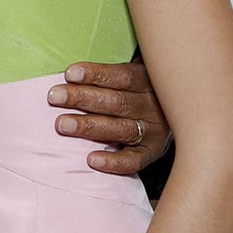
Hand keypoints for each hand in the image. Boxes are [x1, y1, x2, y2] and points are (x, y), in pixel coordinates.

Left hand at [48, 60, 171, 174]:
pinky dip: (114, 161)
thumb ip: (109, 73)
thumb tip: (70, 71)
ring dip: (89, 126)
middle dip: (83, 98)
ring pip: (121, 129)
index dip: (96, 74)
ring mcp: (154, 131)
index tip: (69, 74)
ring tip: (62, 125)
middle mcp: (153, 106)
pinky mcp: (153, 153)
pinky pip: (134, 160)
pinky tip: (92, 159)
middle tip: (54, 97)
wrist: (178, 114)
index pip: (121, 76)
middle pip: (116, 102)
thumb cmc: (137, 89)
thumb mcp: (131, 74)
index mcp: (147, 81)